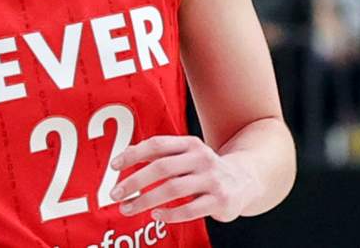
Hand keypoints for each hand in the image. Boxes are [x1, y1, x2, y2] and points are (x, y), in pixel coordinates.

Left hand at [108, 136, 259, 223]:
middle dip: (134, 181)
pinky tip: (157, 216)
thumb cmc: (205, 169)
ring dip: (146, 200)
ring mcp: (212, 179)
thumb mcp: (187, 155)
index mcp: (190, 144)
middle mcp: (202, 158)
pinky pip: (190, 210)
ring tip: (128, 208)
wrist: (245, 180)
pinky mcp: (220, 200)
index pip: (157, 144)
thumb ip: (160, 154)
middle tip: (115, 194)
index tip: (113, 166)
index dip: (133, 154)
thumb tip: (125, 156)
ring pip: (173, 189)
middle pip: (162, 167)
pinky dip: (170, 214)